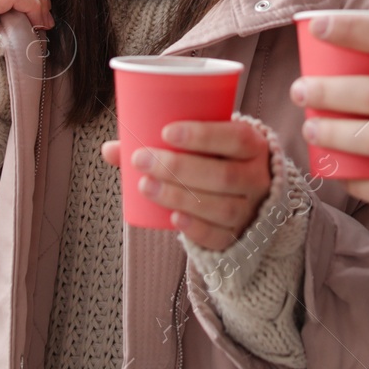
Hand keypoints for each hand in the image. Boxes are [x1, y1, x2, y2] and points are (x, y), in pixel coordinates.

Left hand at [100, 120, 271, 250]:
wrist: (247, 199)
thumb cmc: (217, 163)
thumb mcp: (203, 147)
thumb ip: (162, 145)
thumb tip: (110, 149)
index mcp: (253, 146)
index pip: (236, 138)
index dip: (203, 135)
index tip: (166, 132)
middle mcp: (257, 179)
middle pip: (223, 175)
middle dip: (178, 168)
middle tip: (141, 159)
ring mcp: (251, 210)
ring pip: (220, 207)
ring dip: (179, 196)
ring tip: (145, 185)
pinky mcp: (239, 236)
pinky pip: (220, 236)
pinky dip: (196, 227)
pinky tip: (173, 218)